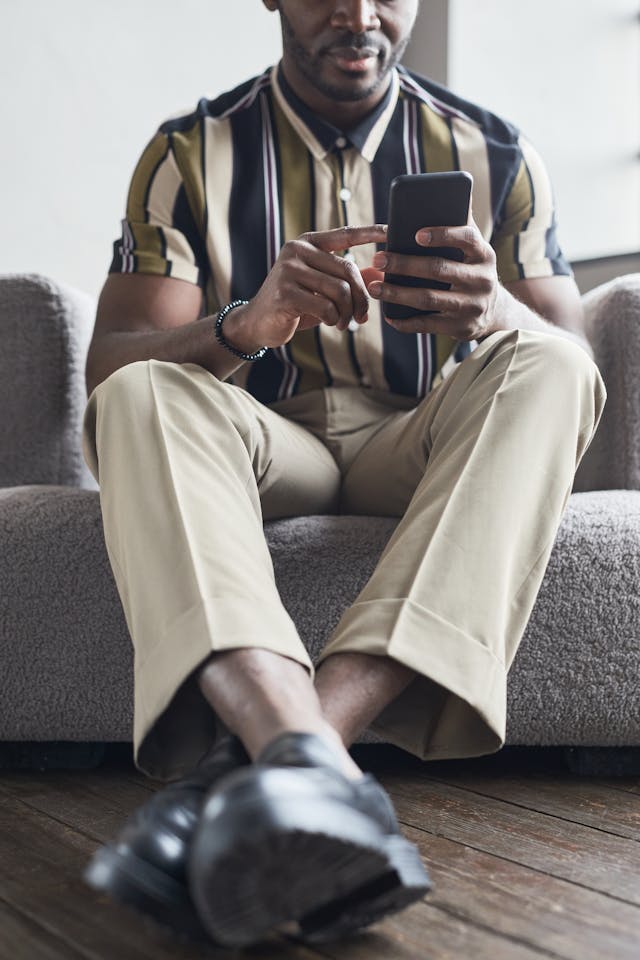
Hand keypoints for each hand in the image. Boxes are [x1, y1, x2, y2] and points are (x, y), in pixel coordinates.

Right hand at [225, 225, 386, 352]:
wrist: (257, 323)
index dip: (370, 233)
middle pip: (348, 269)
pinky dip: (333, 319)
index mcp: (307, 243)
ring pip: (340, 290)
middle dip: (361, 297)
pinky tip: (329, 323)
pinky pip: (326, 306)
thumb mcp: (323, 289)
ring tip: (343, 323)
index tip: (392, 231)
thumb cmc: (295, 304)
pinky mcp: (285, 292)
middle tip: (362, 317)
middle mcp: (296, 250)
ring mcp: (288, 270)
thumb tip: (381, 272)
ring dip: (347, 313)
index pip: (345, 234)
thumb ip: (349, 279)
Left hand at [366, 219, 499, 340]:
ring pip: (429, 299)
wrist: (495, 312)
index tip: (416, 234)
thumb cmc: (472, 271)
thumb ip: (463, 224)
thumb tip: (455, 191)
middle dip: (405, 265)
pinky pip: (428, 325)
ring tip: (374, 288)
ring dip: (398, 294)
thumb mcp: (474, 250)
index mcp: (483, 254)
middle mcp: (482, 280)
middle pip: (439, 269)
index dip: (442, 235)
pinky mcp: (462, 328)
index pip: (467, 238)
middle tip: (378, 260)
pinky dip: (406, 322)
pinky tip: (388, 316)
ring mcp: (472, 306)